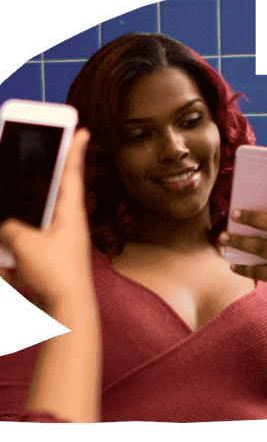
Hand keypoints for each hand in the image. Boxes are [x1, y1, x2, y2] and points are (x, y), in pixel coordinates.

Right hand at [0, 128, 94, 310]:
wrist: (66, 311)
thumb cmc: (55, 275)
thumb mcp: (25, 244)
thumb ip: (10, 227)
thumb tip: (7, 227)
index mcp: (70, 214)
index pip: (71, 174)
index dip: (74, 150)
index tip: (83, 130)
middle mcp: (68, 224)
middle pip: (46, 198)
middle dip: (31, 195)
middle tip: (30, 170)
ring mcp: (59, 241)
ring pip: (29, 227)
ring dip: (17, 244)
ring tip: (21, 262)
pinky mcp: (49, 258)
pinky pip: (25, 251)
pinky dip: (15, 261)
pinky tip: (16, 274)